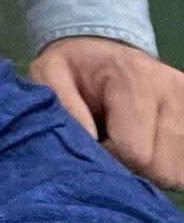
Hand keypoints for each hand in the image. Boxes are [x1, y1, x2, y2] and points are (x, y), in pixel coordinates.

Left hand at [30, 36, 183, 191]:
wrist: (104, 48)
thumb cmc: (75, 67)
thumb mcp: (51, 73)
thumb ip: (64, 105)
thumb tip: (89, 142)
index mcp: (135, 79)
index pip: (134, 152)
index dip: (108, 157)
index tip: (94, 142)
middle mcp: (173, 91)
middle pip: (161, 168)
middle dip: (131, 165)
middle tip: (112, 142)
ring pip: (177, 174)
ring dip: (152, 169)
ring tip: (131, 143)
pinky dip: (167, 165)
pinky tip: (150, 147)